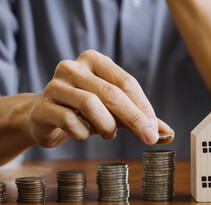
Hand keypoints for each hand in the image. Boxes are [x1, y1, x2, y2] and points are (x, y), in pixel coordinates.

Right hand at [28, 49, 173, 147]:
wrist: (43, 117)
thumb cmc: (81, 110)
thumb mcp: (112, 110)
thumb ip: (137, 117)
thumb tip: (167, 132)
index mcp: (93, 60)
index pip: (126, 82)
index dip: (143, 107)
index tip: (156, 129)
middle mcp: (72, 67)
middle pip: (111, 93)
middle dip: (134, 119)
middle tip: (149, 138)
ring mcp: (55, 86)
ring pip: (91, 105)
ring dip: (106, 126)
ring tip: (107, 133)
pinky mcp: (43, 107)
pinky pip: (71, 122)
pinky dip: (83, 133)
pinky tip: (82, 133)